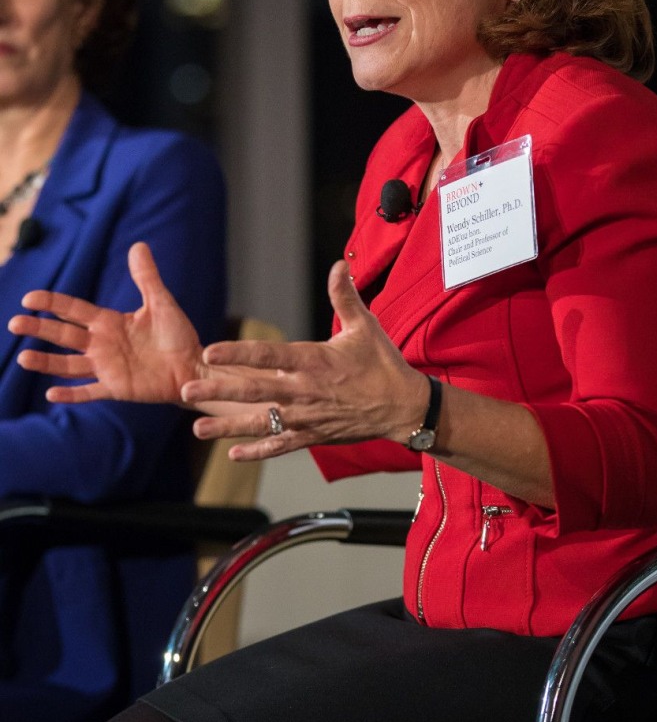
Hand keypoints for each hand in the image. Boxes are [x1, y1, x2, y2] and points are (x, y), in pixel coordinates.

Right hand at [8, 242, 203, 402]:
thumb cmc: (178, 335)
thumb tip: (138, 245)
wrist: (194, 366)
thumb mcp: (161, 303)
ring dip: (47, 362)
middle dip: (40, 329)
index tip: (28, 298)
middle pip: (64, 335)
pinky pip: (90, 392)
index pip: (74, 310)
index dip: (52, 303)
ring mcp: (107, 368)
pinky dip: (71, 394)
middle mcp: (103, 344)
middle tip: (14, 323)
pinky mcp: (117, 388)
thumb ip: (147, 277)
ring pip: (69, 365)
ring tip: (23, 358)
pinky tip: (51, 393)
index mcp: (110, 322)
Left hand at [181, 259, 428, 460]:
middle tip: (188, 390)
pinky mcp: (314, 436)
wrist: (403, 407)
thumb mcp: (365, 327)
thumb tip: (337, 266)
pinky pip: (281, 445)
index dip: (238, 352)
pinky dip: (258, 451)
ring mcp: (308, 417)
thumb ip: (345, 297)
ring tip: (197, 430)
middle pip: (254, 391)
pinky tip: (234, 454)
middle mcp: (305, 391)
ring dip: (228, 427)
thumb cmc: (383, 364)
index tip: (211, 351)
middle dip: (219, 391)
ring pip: (261, 423)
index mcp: (314, 361)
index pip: (268, 355)